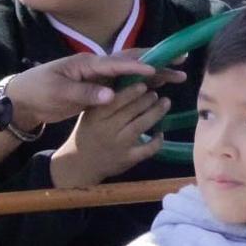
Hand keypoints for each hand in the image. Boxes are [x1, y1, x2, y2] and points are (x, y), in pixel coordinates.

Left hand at [8, 53, 184, 133]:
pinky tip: (158, 88)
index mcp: (86, 63)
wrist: (24, 98)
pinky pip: (125, 84)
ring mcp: (98, 76)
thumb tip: (111, 97)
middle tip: (181, 62)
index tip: (156, 70)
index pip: (116, 63)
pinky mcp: (98, 87)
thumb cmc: (38, 91)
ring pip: (132, 72)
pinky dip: (143, 84)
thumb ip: (85, 94)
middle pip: (131, 61)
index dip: (137, 66)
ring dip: (155, 73)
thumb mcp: (59, 93)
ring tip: (178, 75)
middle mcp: (96, 65)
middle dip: (156, 61)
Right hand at [49, 82, 172, 187]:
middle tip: (155, 94)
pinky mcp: (128, 159)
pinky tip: (160, 132)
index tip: (144, 84)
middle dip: (148, 99)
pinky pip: (149, 148)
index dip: (132, 91)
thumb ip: (106, 101)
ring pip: (142, 125)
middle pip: (132, 110)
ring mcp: (119, 145)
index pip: (116, 100)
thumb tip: (131, 81)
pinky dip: (158, 139)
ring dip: (156, 112)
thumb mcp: (90, 115)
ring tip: (164, 103)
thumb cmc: (87, 133)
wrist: (80, 164)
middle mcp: (106, 130)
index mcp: (95, 117)